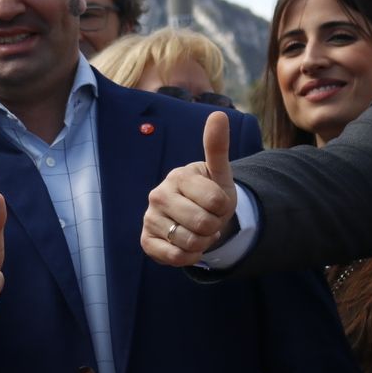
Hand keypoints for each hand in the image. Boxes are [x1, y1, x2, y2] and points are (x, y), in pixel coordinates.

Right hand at [142, 111, 238, 266]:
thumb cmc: (209, 194)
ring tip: (197, 231)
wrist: (195, 217)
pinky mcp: (146, 240)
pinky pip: (176, 258)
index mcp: (177, 176)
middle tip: (208, 219)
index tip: (217, 202)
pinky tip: (186, 246)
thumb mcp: (219, 174)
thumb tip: (218, 114)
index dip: (225, 208)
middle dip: (214, 227)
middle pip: (204, 224)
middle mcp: (158, 195)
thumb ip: (217, 147)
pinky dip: (189, 257)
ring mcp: (150, 218)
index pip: (217, 202)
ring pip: (191, 243)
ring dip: (203, 243)